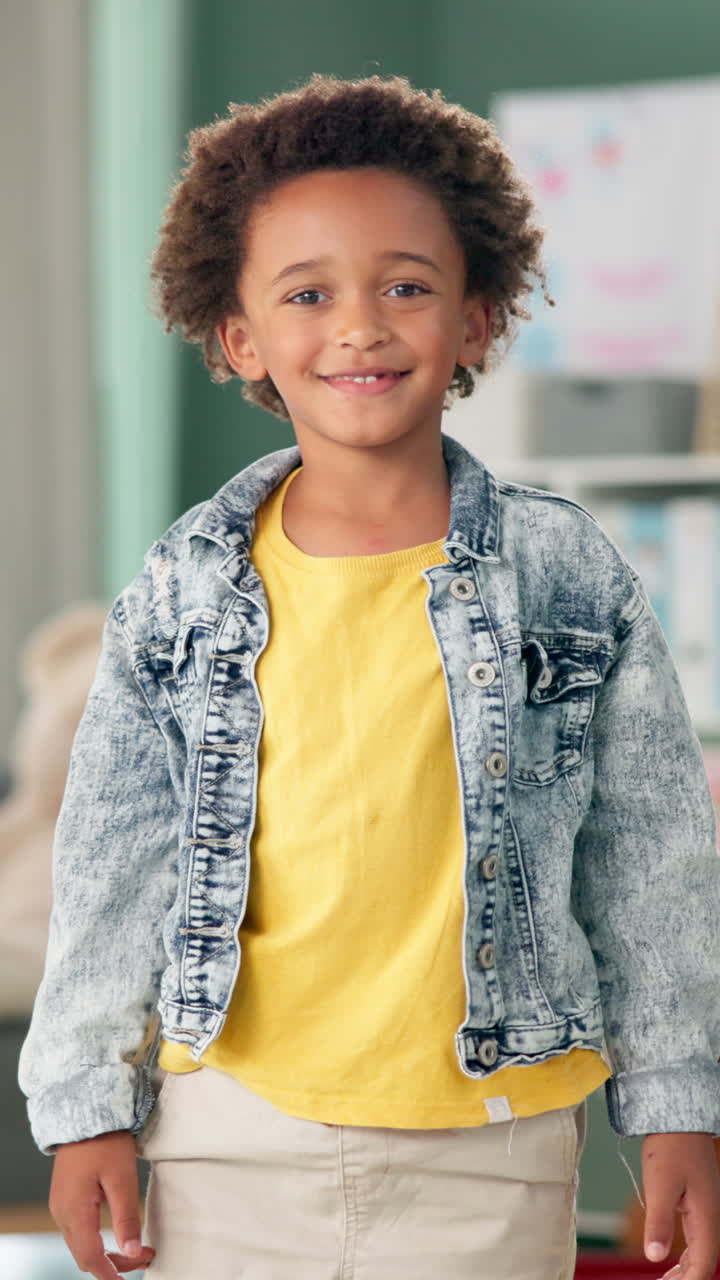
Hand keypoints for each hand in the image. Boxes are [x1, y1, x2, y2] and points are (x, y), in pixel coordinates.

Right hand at [49, 1130, 155, 1277]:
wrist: (85, 1112)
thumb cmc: (105, 1141)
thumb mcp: (122, 1178)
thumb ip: (126, 1217)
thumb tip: (132, 1251)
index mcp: (74, 1211)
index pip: (91, 1257)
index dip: (113, 1273)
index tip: (134, 1277)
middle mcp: (62, 1213)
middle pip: (84, 1255)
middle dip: (113, 1264)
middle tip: (144, 1257)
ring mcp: (60, 1205)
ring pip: (80, 1244)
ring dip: (106, 1252)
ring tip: (136, 1248)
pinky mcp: (65, 1198)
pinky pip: (78, 1229)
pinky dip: (96, 1239)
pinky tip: (115, 1233)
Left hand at [642, 1132, 719, 1279]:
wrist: (678, 1117)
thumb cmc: (670, 1147)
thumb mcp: (660, 1183)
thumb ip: (659, 1221)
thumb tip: (654, 1257)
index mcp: (706, 1217)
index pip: (704, 1265)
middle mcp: (711, 1216)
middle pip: (705, 1262)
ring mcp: (706, 1209)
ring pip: (702, 1250)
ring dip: (686, 1270)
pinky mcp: (697, 1201)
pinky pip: (696, 1237)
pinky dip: (685, 1255)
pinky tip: (670, 1259)